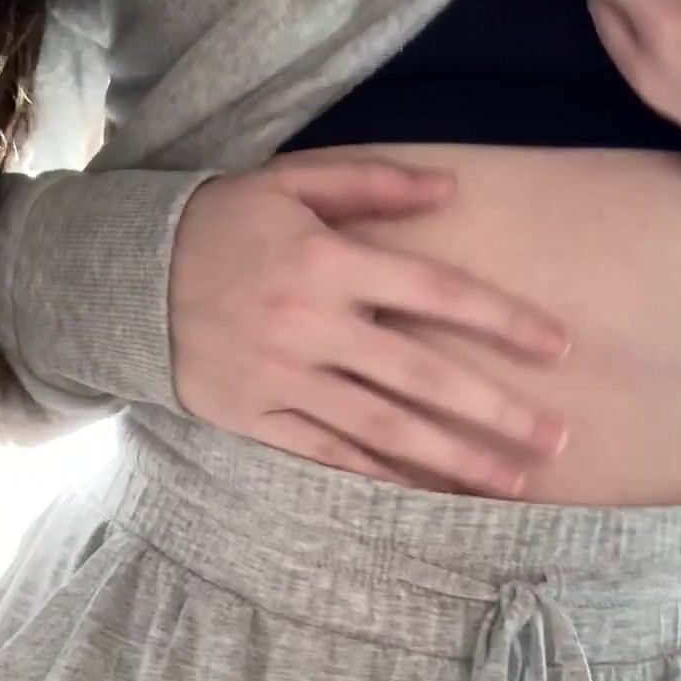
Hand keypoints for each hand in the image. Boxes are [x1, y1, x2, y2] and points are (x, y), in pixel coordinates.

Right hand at [170, 150, 571, 495]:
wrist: (121, 278)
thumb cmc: (221, 222)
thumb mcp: (291, 183)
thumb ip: (373, 185)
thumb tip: (451, 190)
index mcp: (329, 261)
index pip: (438, 292)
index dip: (503, 321)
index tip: (559, 347)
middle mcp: (313, 324)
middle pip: (424, 374)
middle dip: (496, 411)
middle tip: (555, 441)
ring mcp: (284, 378)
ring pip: (385, 426)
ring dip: (454, 459)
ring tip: (513, 484)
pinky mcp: (257, 417)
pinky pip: (331, 455)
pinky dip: (383, 480)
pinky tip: (430, 497)